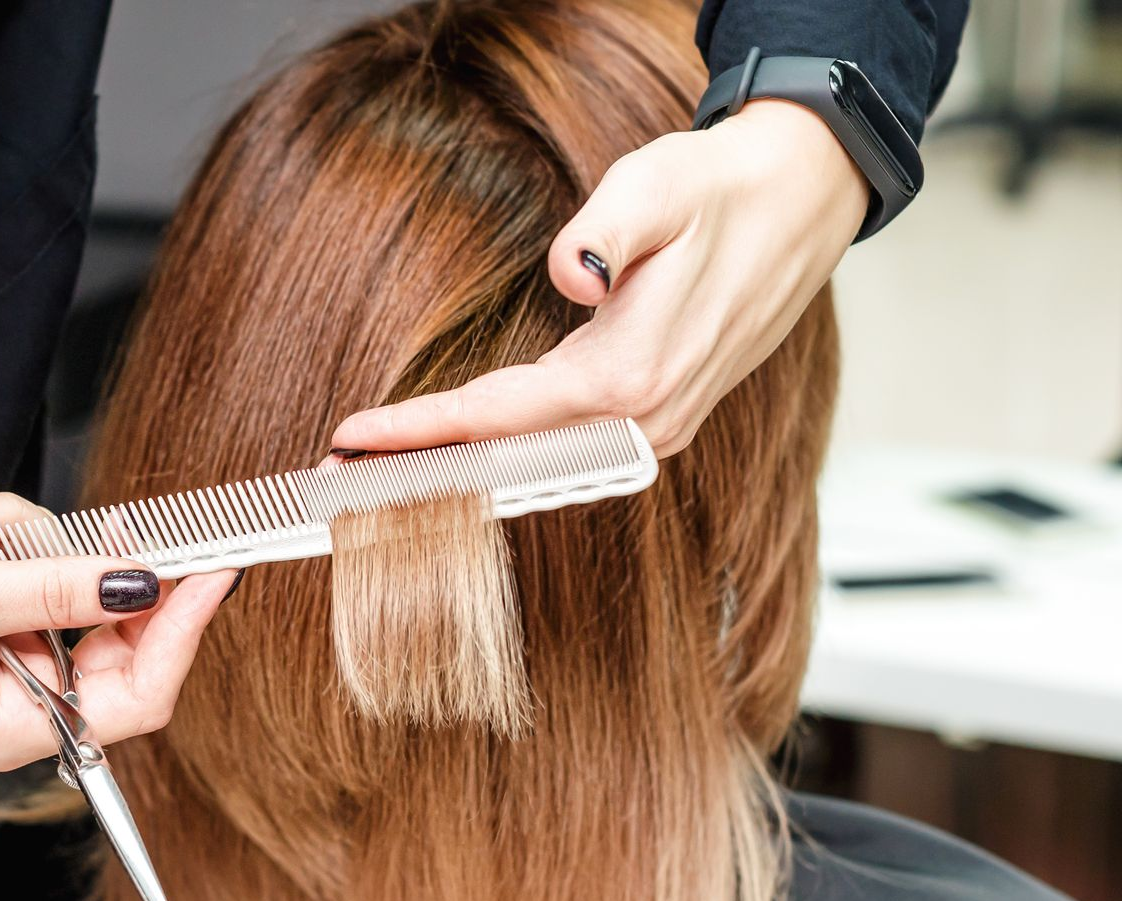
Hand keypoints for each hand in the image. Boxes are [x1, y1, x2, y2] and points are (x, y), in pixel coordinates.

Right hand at [0, 493, 235, 771]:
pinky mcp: (3, 622)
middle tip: (125, 529)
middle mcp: (27, 703)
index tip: (216, 574)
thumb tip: (140, 585)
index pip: (144, 695)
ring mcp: (17, 660)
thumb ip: (52, 593)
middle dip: (110, 573)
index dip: (186, 632)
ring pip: (82, 592)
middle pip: (125, 639)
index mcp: (18, 728)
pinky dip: (17, 540)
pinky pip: (41, 575)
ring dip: (40, 545)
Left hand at [330, 101, 868, 459]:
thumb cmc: (722, 193)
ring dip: (462, 466)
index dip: (420, 428)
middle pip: (510, 460)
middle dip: (425, 466)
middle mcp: (643, 423)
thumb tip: (566, 275)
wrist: (801, 207)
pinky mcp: (660, 421)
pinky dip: (508, 455)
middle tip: (344, 470)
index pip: (497, 416)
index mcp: (630, 375)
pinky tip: (469, 449)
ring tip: (389, 465)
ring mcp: (656, 430)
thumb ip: (605, 230)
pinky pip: (567, 450)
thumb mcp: (659, 185)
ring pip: (538, 462)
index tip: (354, 437)